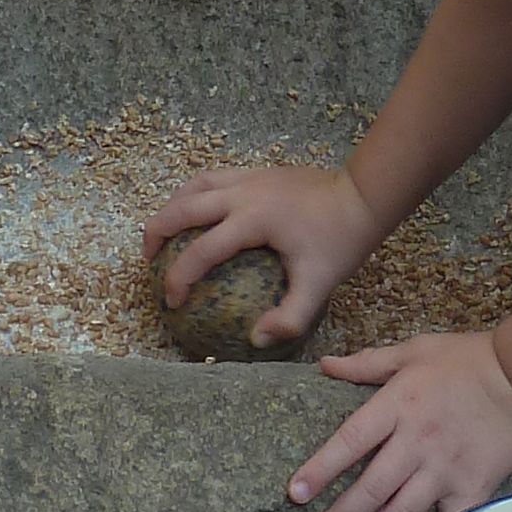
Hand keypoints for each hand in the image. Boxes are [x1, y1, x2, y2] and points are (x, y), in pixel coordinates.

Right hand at [143, 164, 383, 348]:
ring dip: (171, 209)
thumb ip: (289, 317)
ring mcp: (247, 178)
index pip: (201, 251)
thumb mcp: (319, 285)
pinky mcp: (256, 172)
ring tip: (162, 234)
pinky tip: (195, 212)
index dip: (179, 278)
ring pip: (192, 186)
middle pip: (182, 208)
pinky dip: (193, 194)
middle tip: (148, 262)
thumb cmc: (341, 241)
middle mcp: (242, 194)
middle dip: (156, 234)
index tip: (172, 301)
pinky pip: (212, 178)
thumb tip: (257, 338)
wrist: (363, 196)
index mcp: (252, 220)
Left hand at [288, 331, 511, 511]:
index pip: (349, 442)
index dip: (320, 471)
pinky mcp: (473, 488)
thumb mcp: (414, 350)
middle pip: (369, 490)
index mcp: (398, 406)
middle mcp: (417, 442)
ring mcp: (445, 470)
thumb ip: (367, 363)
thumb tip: (324, 366)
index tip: (295, 496)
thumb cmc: (468, 361)